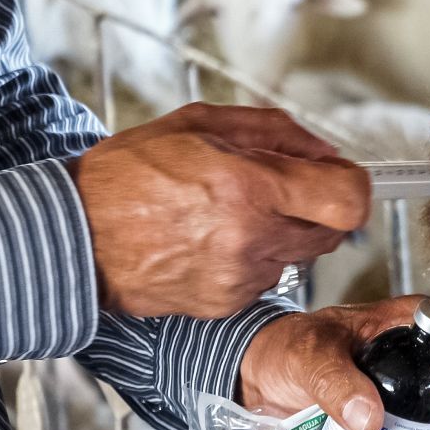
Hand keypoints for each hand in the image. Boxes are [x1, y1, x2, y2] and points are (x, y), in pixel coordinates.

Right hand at [70, 103, 372, 317]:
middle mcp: (252, 237)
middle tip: (282, 190)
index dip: (355, 187)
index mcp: (250, 188)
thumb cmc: (129, 175)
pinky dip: (255, 258)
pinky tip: (214, 241)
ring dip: (284, 233)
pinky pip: (268, 277)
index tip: (343, 178)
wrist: (74, 236)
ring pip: (301, 255)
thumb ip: (274, 133)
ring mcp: (241, 276)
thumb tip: (327, 150)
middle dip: (319, 207)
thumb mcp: (200, 126)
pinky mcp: (227, 303)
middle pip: (335, 231)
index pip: (348, 200)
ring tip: (233, 214)